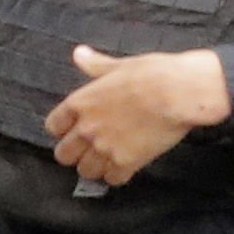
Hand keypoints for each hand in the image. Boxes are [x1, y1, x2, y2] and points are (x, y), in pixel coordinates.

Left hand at [46, 45, 231, 184]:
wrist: (179, 92)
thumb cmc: (152, 74)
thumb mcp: (119, 65)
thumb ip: (95, 65)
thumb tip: (79, 53)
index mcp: (81, 103)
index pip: (53, 126)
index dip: (62, 130)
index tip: (72, 130)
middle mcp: (87, 128)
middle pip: (64, 155)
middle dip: (75, 154)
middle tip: (88, 150)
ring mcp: (105, 147)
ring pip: (86, 171)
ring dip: (95, 167)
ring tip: (107, 160)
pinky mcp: (127, 162)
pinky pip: (112, 180)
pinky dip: (118, 176)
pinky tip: (126, 167)